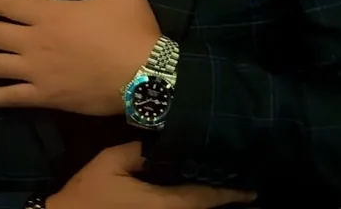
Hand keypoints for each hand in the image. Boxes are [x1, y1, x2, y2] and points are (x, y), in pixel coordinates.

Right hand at [48, 143, 255, 208]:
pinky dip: (190, 207)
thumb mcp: (109, 163)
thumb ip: (138, 150)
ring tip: (227, 192)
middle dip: (224, 200)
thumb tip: (160, 138)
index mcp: (162, 203)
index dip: (229, 194)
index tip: (251, 189)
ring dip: (208, 205)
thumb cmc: (88, 194)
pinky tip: (194, 198)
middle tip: (244, 187)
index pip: (203, 198)